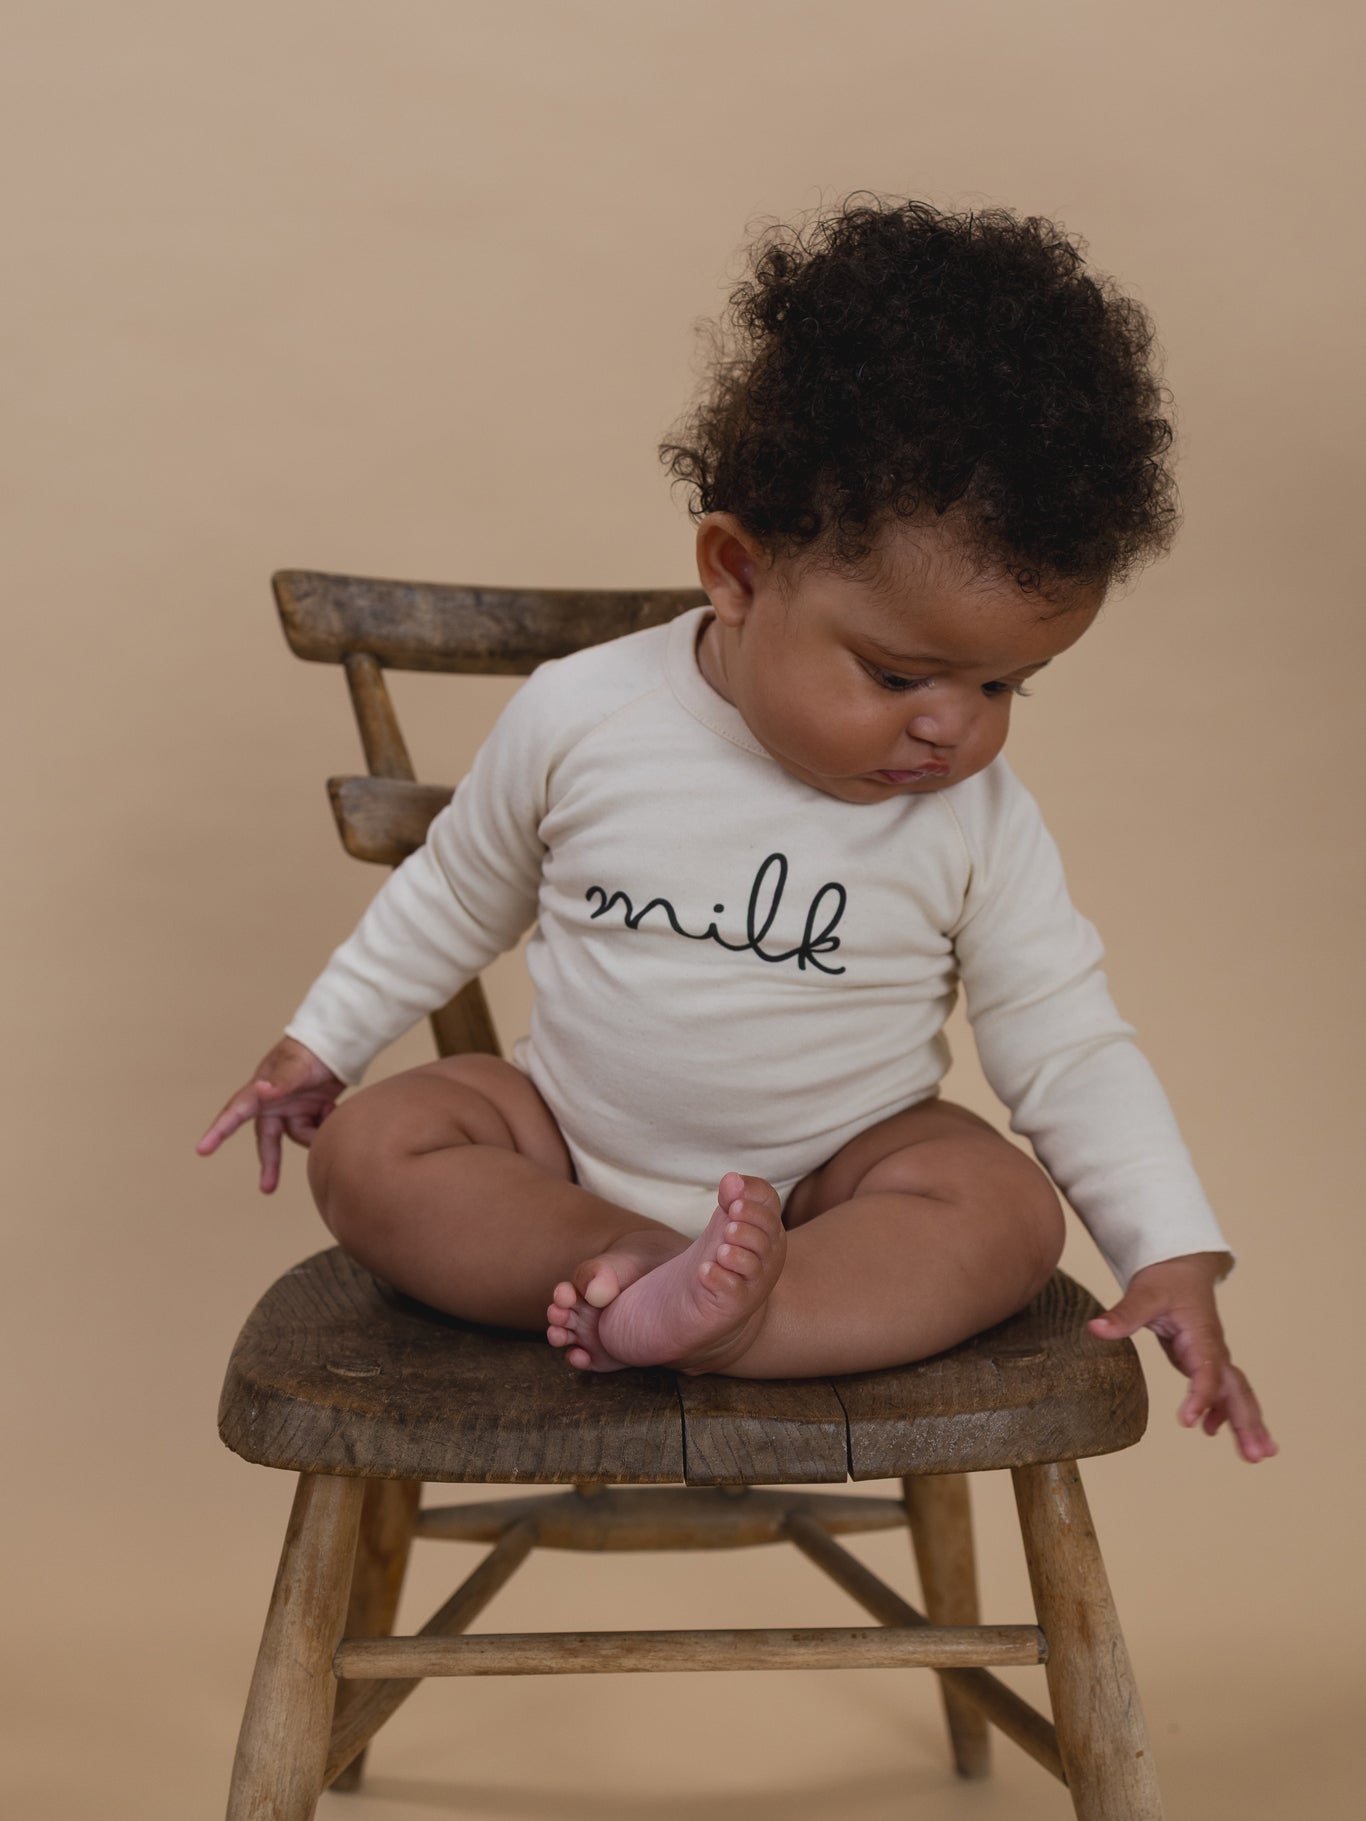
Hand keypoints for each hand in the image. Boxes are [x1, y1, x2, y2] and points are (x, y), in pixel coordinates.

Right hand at [197, 1036, 345, 1192]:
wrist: (336, 1045)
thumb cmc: (310, 1050)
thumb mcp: (296, 1065)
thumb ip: (281, 1081)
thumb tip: (262, 1090)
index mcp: (260, 1091)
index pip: (235, 1112)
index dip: (218, 1132)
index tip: (202, 1149)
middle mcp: (273, 1104)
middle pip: (268, 1140)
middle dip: (269, 1164)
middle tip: (267, 1189)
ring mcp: (291, 1109)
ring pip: (299, 1135)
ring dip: (314, 1130)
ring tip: (329, 1108)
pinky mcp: (309, 1112)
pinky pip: (314, 1130)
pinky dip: (325, 1122)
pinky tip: (331, 1106)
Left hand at [1088, 1253, 1277, 1463]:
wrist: (1181, 1264)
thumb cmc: (1165, 1277)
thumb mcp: (1143, 1292)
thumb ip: (1123, 1313)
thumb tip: (1096, 1329)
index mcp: (1201, 1334)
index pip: (1207, 1370)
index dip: (1202, 1396)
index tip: (1189, 1422)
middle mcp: (1213, 1348)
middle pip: (1235, 1388)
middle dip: (1247, 1421)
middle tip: (1257, 1456)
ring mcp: (1211, 1356)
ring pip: (1236, 1393)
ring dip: (1247, 1424)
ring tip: (1257, 1457)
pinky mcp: (1203, 1360)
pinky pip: (1222, 1391)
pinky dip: (1225, 1412)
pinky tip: (1212, 1432)